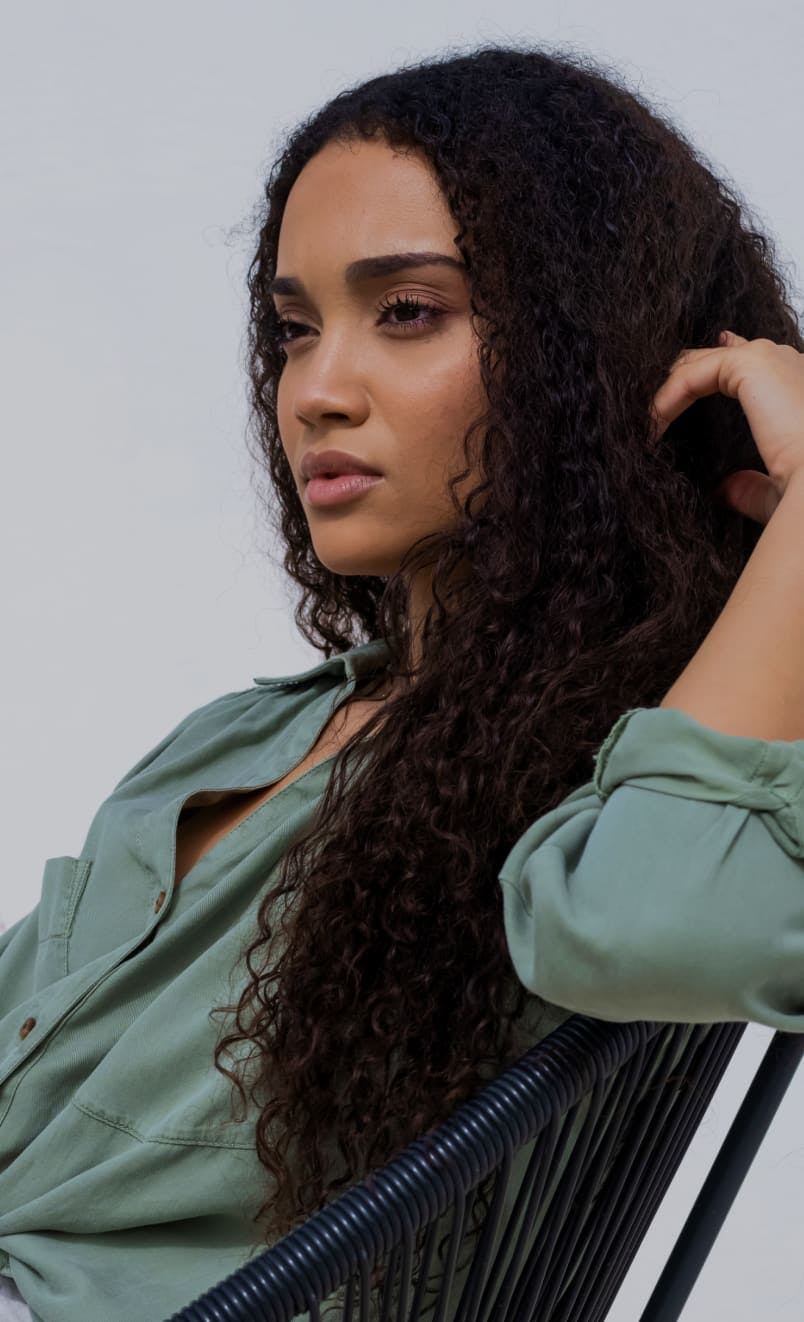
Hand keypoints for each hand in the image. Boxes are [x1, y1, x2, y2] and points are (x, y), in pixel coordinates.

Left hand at [649, 331, 803, 524]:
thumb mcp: (774, 486)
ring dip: (667, 393)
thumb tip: (724, 491)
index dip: (708, 374)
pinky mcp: (749, 363)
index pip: (744, 363)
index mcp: (796, 384)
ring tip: (646, 426)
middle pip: (715, 358)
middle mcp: (785, 361)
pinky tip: (652, 426)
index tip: (678, 394)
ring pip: (698, 363)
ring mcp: (769, 357)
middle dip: (679, 385)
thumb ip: (749, 484)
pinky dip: (666, 398)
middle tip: (651, 418)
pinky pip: (692, 374)